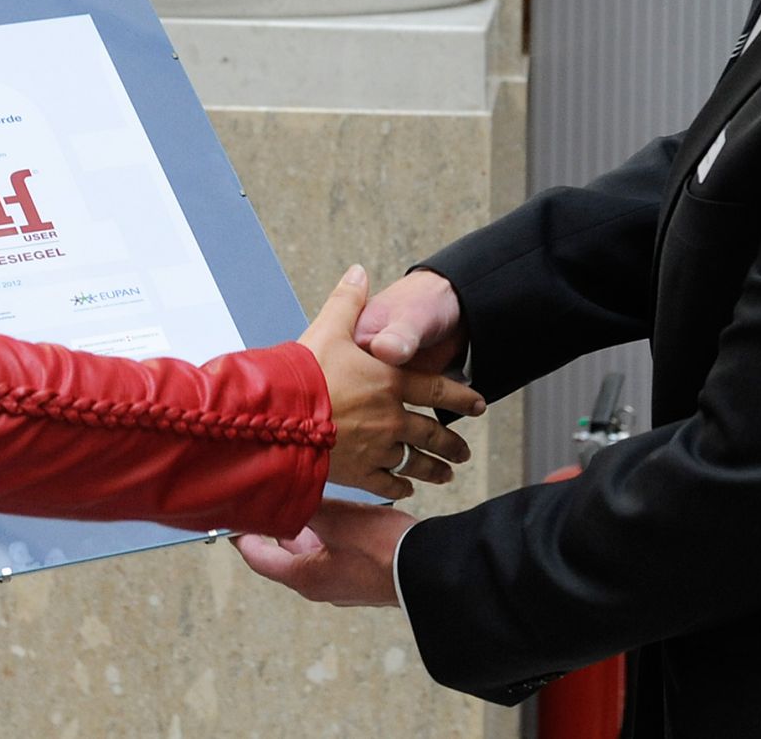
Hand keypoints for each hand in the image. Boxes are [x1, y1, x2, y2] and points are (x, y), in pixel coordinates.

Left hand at [234, 499, 413, 606]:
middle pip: (285, 556)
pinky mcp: (362, 577)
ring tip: (297, 498)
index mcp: (305, 577)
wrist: (428, 569)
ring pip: (312, 553)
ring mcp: (342, 584)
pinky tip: (335, 512)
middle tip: (264, 500)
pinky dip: (326, 534)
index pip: (260, 559)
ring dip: (303, 529)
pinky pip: (334, 553)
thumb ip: (305, 504)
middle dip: (275, 528)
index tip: (231, 520)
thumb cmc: (380, 547)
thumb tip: (281, 488)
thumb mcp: (335, 518)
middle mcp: (320, 586)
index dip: (242, 538)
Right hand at [299, 266, 483, 500]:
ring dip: (432, 468)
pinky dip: (398, 486)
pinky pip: (386, 483)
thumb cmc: (306, 374)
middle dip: (451, 443)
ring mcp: (376, 449)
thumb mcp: (328, 328)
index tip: (479, 404)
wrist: (280, 419)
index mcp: (389, 382)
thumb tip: (359, 273)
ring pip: (414, 462)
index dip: (461, 396)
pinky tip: (404, 488)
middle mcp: (390, 418)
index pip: (436, 390)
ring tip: (446, 475)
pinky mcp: (357, 472)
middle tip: (464, 451)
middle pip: (431, 433)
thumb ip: (348, 301)